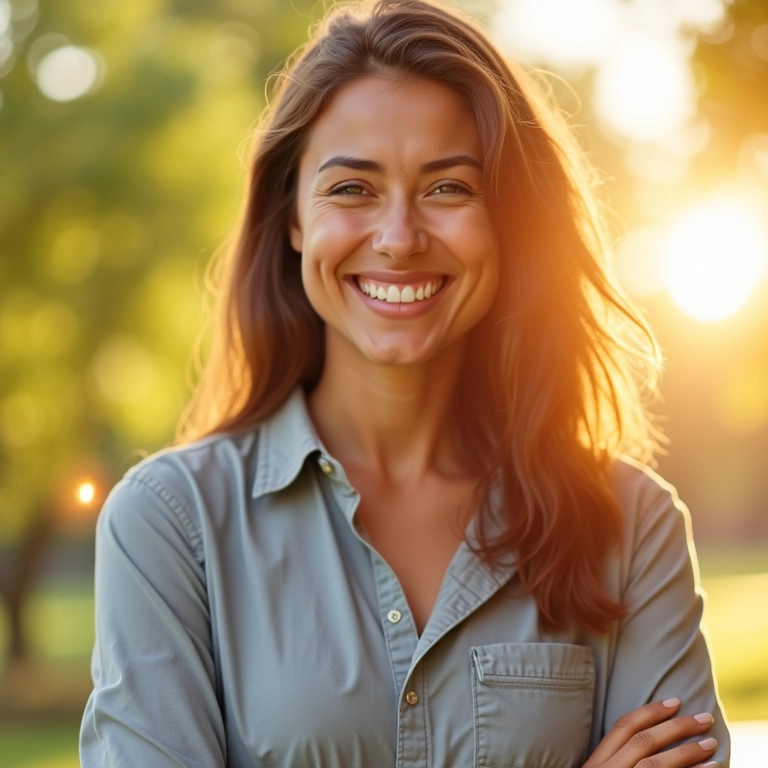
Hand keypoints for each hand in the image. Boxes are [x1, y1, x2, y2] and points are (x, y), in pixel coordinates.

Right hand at [583, 698, 717, 767]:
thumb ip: (614, 761)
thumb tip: (644, 741)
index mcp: (596, 762)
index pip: (623, 727)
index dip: (649, 712)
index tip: (675, 702)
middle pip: (643, 742)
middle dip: (676, 728)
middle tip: (704, 718)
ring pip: (655, 764)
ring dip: (687, 752)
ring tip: (711, 743)